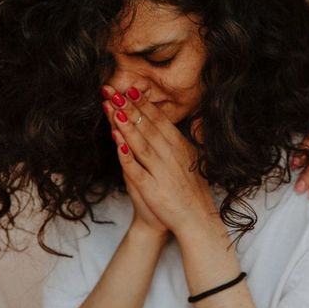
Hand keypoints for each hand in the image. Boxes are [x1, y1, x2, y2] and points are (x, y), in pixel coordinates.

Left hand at [101, 85, 216, 240]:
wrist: (196, 219)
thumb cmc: (192, 189)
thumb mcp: (194, 159)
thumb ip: (188, 139)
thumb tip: (190, 120)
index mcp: (181, 147)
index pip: (160, 120)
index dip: (143, 104)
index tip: (130, 88)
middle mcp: (172, 156)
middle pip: (148, 127)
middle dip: (130, 107)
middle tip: (113, 90)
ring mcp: (162, 171)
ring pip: (141, 143)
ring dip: (126, 123)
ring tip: (112, 106)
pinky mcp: (152, 188)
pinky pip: (136, 168)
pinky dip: (126, 154)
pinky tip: (116, 140)